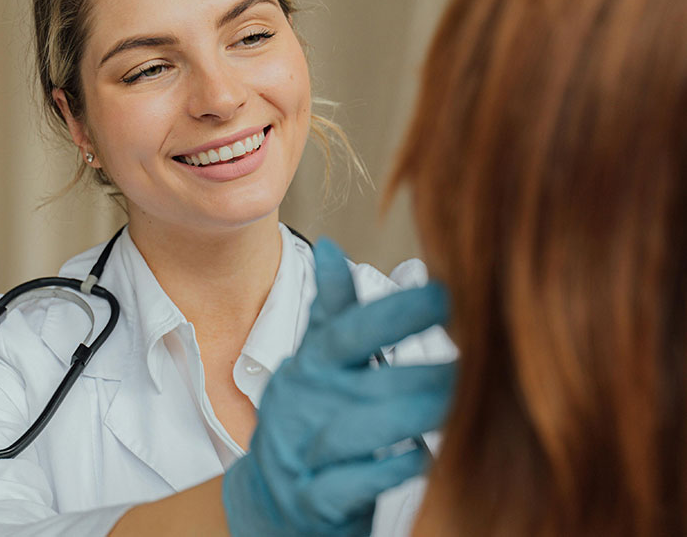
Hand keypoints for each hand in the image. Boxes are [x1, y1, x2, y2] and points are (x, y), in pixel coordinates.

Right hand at [222, 238, 453, 535]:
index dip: (394, 312)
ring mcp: (304, 455)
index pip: (347, 332)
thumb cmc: (308, 422)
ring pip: (357, 432)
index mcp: (311, 368)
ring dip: (411, 416)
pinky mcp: (313, 501)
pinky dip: (387, 471)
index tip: (445, 293)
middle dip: (423, 372)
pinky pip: (350, 485)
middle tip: (477, 361)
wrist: (271, 503)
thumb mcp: (314, 365)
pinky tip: (423, 457)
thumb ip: (331, 311)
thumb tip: (330, 247)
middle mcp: (304, 406)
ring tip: (458, 405)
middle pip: (363, 381)